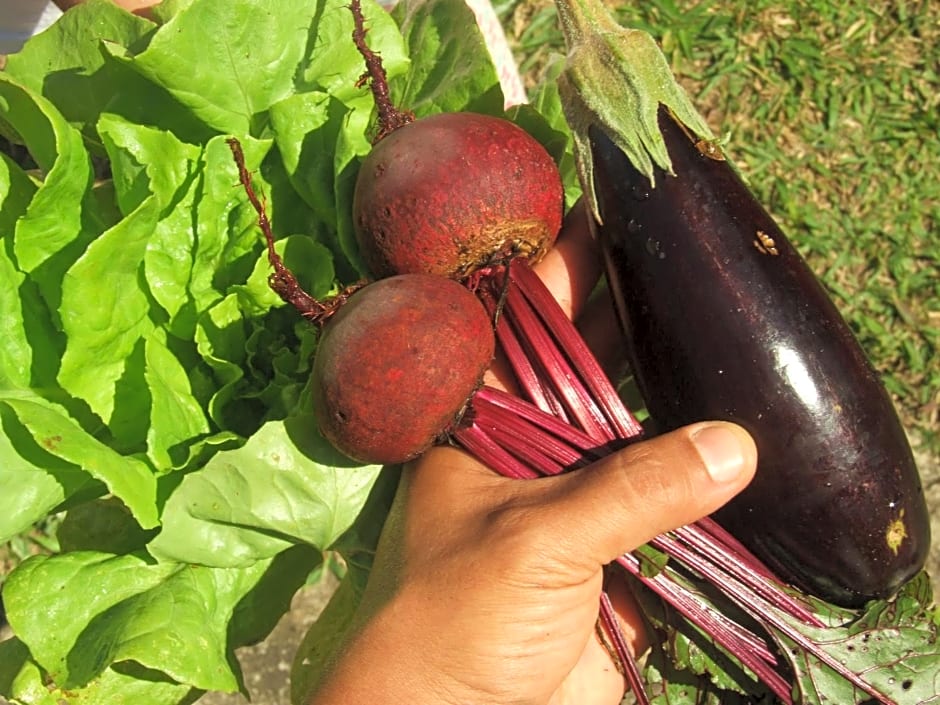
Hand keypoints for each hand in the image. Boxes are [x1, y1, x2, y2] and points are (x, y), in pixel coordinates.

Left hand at [309, 203, 757, 704]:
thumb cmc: (455, 615)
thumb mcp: (534, 540)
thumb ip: (630, 491)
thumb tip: (733, 446)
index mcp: (487, 414)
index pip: (529, 316)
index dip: (568, 258)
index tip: (620, 202)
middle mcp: (534, 435)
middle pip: (595, 355)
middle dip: (640, 309)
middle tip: (696, 255)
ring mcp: (579, 482)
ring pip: (641, 416)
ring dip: (681, 384)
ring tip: (732, 324)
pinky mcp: (617, 534)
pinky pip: (670, 484)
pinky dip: (704, 462)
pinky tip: (743, 424)